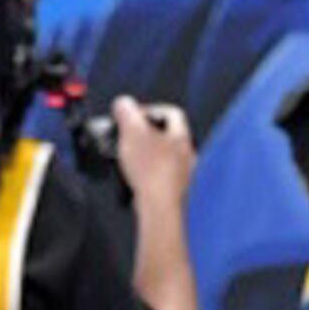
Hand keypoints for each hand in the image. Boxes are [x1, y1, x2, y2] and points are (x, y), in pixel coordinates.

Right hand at [107, 95, 197, 211]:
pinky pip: (159, 176)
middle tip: (127, 136)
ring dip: (144, 154)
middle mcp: (186, 154)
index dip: (150, 109)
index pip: (171, 112)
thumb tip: (122, 104)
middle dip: (144, 134)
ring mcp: (182, 174)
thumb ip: (126, 111)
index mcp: (181, 135)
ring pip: (162, 157)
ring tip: (127, 157)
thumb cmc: (151, 169)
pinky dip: (145, 174)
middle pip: (166, 135)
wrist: (158, 205)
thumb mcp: (131, 130)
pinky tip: (133, 177)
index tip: (133, 115)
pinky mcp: (173, 192)